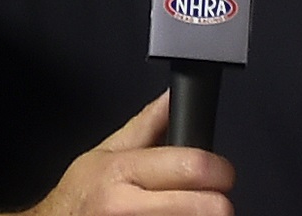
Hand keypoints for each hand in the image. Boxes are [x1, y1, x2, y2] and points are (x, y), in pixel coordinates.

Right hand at [24, 93, 234, 215]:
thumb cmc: (78, 198)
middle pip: (205, 206)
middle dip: (217, 202)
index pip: (193, 168)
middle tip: (213, 200)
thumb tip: (172, 97)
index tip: (223, 175)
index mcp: (123, 172)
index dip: (220, 171)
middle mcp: (126, 207)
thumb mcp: (107, 153)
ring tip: (188, 211)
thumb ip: (147, 124)